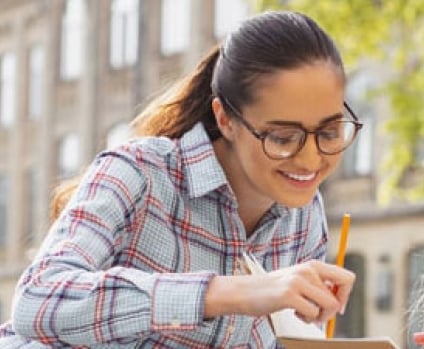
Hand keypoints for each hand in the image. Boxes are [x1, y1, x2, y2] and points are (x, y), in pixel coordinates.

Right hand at [204, 260, 354, 321]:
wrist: (245, 291)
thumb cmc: (274, 289)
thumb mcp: (298, 280)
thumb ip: (318, 285)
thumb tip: (341, 301)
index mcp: (312, 265)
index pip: (347, 277)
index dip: (345, 295)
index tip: (335, 305)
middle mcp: (307, 270)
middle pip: (339, 298)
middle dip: (331, 311)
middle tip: (318, 314)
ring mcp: (298, 281)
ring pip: (328, 306)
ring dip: (318, 316)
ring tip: (301, 312)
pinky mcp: (289, 294)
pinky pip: (313, 313)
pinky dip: (307, 319)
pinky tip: (294, 313)